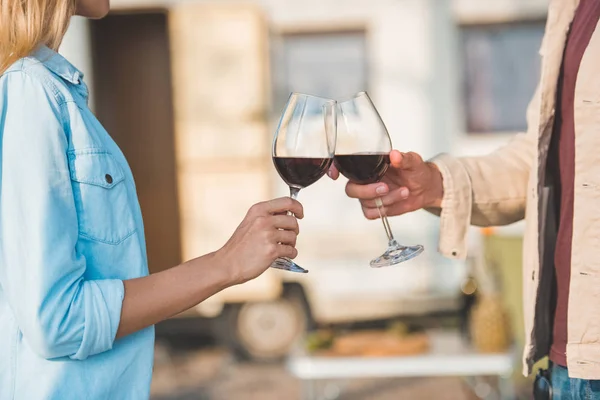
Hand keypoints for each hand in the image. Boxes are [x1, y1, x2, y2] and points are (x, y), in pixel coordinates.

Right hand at [215, 197, 303, 283]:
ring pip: (293, 236)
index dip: (298, 207)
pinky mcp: (271, 250)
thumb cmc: (240, 246)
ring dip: (291, 243)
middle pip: (293, 221)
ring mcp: (267, 235)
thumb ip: (268, 216)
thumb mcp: (251, 222)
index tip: (300, 214)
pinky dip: (291, 254)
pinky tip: (283, 255)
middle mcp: (263, 220)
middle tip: (288, 237)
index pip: (287, 202)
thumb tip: (290, 214)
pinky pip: (291, 250)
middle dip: (294, 230)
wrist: (227, 264)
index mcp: (258, 210)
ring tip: (282, 248)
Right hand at [328, 150, 442, 219]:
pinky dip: (386, 209)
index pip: (344, 165)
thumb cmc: (416, 170)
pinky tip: (398, 200)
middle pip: (351, 189)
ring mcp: (369, 195)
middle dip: (367, 191)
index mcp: (369, 165)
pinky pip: (370, 214)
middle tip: (385, 187)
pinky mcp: (376, 208)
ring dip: (386, 199)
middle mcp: (365, 180)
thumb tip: (394, 155)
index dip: (334, 169)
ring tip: (404, 191)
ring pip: (365, 202)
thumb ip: (403, 158)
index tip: (335, 174)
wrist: (426, 187)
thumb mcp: (412, 161)